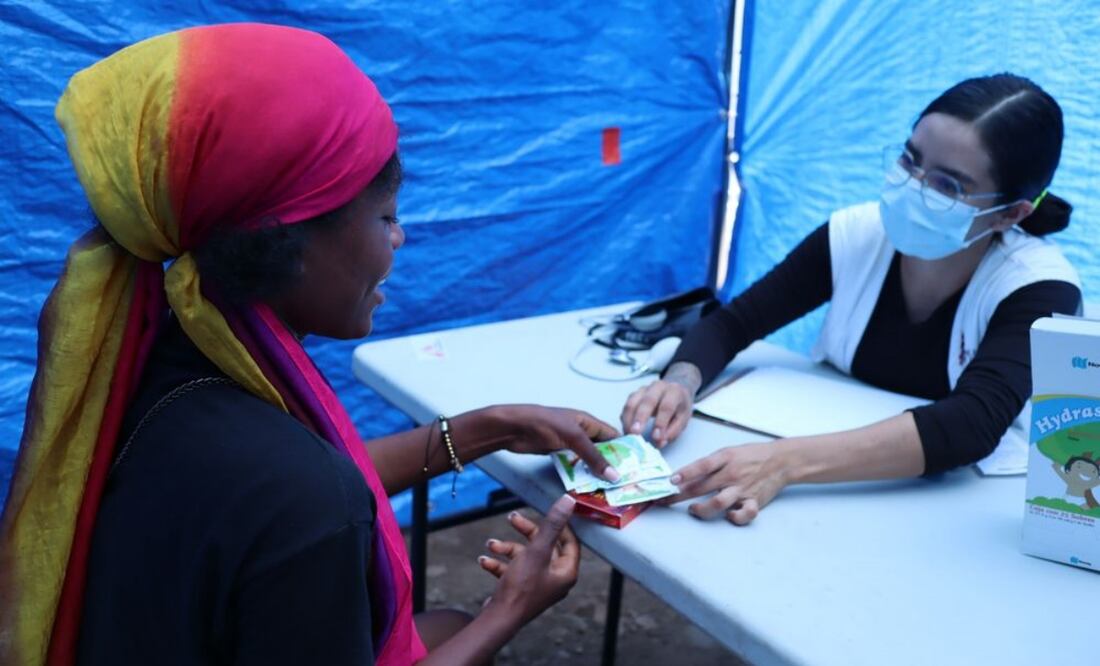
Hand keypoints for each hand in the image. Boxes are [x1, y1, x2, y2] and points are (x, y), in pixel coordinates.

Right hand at [478, 495, 580, 625]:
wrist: (499, 619)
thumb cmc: (521, 587)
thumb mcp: (537, 551)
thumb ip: (552, 525)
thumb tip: (569, 501)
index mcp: (566, 572)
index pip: (569, 542)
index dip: (559, 525)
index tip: (548, 511)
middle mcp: (554, 579)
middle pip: (544, 546)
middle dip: (526, 532)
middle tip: (512, 518)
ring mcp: (537, 585)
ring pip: (524, 557)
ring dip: (506, 548)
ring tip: (491, 544)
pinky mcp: (521, 589)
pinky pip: (512, 570)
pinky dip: (499, 563)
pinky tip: (484, 560)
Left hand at [504, 405, 620, 481]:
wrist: (514, 428)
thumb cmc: (544, 424)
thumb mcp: (573, 438)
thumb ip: (594, 456)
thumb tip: (614, 475)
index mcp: (587, 422)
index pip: (612, 436)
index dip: (624, 449)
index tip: (636, 467)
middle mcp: (580, 432)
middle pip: (601, 449)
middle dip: (611, 463)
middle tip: (624, 482)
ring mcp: (568, 444)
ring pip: (587, 458)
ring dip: (596, 471)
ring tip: (609, 488)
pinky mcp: (557, 453)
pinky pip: (574, 465)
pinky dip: (581, 474)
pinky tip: (588, 486)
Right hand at [620, 362, 700, 446]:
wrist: (674, 391)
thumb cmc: (678, 407)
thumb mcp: (682, 420)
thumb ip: (672, 432)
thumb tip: (659, 442)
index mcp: (674, 392)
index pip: (667, 406)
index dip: (661, 422)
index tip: (655, 437)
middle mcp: (658, 387)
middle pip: (647, 401)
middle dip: (640, 418)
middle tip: (635, 434)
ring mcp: (644, 389)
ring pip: (632, 402)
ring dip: (628, 420)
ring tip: (629, 435)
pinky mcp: (634, 394)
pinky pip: (626, 406)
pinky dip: (625, 419)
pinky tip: (627, 429)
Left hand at [663, 441, 788, 524]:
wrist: (780, 460)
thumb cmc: (750, 455)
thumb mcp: (728, 452)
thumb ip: (710, 464)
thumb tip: (685, 476)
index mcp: (725, 458)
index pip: (701, 466)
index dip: (684, 473)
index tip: (669, 481)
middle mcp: (732, 474)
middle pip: (701, 487)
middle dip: (679, 496)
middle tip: (665, 501)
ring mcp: (742, 489)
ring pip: (718, 503)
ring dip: (701, 509)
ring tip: (693, 509)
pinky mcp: (754, 501)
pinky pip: (744, 514)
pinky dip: (734, 517)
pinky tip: (728, 515)